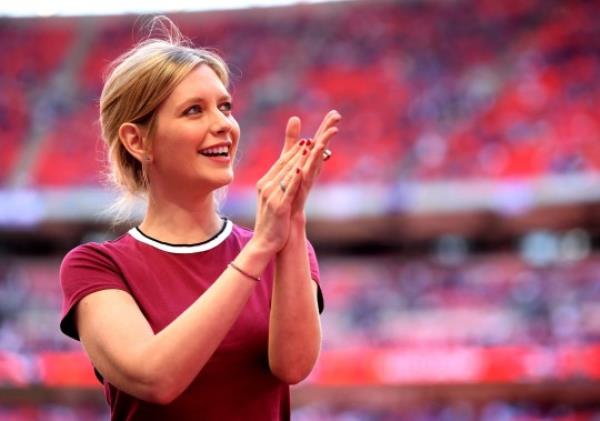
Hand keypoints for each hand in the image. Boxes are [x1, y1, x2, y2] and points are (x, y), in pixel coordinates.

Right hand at [252, 138, 305, 253]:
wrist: (264, 242)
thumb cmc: (272, 220)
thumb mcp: (273, 198)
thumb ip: (279, 183)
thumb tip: (288, 173)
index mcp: (264, 183)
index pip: (281, 163)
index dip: (293, 151)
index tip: (304, 141)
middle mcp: (266, 187)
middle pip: (285, 166)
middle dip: (298, 152)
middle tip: (309, 139)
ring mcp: (271, 197)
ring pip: (288, 174)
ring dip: (298, 160)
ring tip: (308, 148)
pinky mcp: (279, 207)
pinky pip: (288, 191)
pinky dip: (295, 180)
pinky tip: (302, 170)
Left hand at [281, 110, 341, 222]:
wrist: (284, 231)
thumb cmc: (287, 203)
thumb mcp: (288, 175)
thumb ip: (290, 155)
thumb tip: (295, 140)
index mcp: (306, 168)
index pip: (317, 145)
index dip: (325, 129)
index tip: (334, 113)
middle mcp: (309, 175)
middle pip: (320, 151)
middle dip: (327, 132)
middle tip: (337, 115)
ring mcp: (305, 185)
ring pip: (315, 164)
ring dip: (321, 148)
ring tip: (330, 132)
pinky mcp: (299, 197)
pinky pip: (304, 181)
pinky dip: (307, 171)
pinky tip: (309, 161)